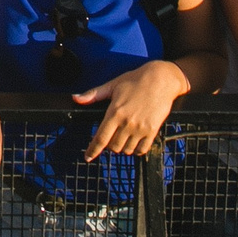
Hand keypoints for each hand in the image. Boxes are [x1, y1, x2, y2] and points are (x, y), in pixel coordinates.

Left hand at [74, 60, 191, 158]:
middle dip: (110, 145)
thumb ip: (93, 95)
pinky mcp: (152, 131)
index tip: (88, 157)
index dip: (92, 150)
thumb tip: (76, 98)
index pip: (100, 138)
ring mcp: (140, 128)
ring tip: (124, 138)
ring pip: (127, 150)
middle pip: (113, 147)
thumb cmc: (136, 80)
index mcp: (114, 112)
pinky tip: (135, 142)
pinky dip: (137, 150)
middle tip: (112, 137)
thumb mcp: (113, 85)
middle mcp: (127, 123)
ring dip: (123, 148)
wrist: (161, 79)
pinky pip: (142, 149)